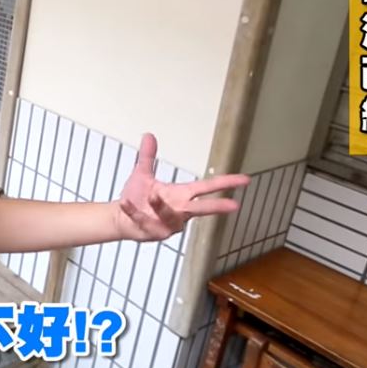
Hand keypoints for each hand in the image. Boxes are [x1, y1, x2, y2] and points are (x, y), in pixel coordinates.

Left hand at [113, 134, 246, 241]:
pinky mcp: (152, 232)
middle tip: (233, 205)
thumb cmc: (138, 199)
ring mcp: (167, 224)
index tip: (245, 179)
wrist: (121, 218)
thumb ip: (147, 157)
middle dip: (217, 207)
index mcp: (180, 195)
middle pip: (202, 208)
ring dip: (162, 207)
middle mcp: (178, 211)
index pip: (207, 187)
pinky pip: (145, 221)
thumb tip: (148, 135)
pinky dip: (134, 211)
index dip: (226, 183)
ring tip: (152, 196)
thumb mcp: (143, 174)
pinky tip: (125, 202)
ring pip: (171, 216)